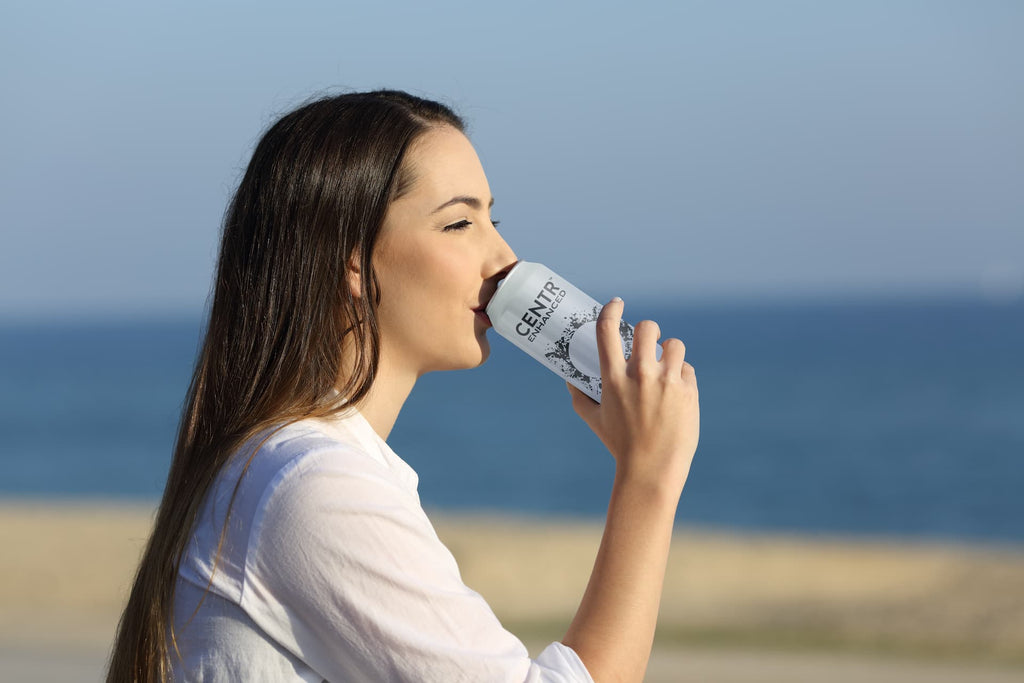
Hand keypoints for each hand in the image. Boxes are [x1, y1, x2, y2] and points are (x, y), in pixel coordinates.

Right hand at [567, 298, 699, 494]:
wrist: (652, 470)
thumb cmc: (621, 445)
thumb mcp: (595, 421)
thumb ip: (579, 397)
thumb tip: (569, 380)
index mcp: (613, 380)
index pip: (607, 331)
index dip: (611, 310)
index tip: (616, 303)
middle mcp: (640, 376)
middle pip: (647, 327)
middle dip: (647, 330)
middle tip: (647, 342)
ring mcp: (667, 382)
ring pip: (673, 344)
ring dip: (668, 351)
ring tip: (665, 366)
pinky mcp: (688, 391)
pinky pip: (687, 368)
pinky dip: (681, 375)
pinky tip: (676, 391)